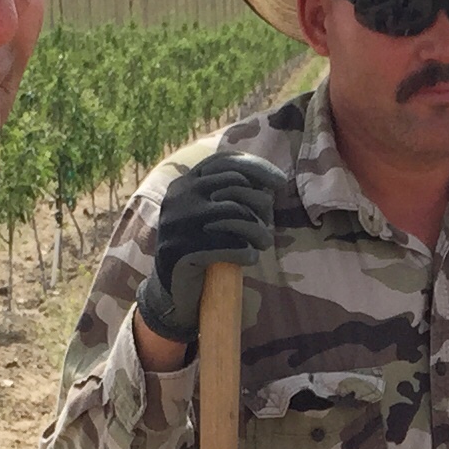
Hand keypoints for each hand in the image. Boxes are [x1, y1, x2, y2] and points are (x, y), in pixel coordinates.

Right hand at [132, 151, 282, 358]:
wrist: (170, 287)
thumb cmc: (200, 247)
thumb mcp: (209, 214)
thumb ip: (230, 195)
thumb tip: (269, 185)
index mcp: (185, 183)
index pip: (224, 161)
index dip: (255, 167)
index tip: (279, 181)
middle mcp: (179, 196)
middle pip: (235, 185)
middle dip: (260, 204)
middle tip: (268, 224)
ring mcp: (177, 222)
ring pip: (235, 214)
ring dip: (258, 231)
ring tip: (263, 244)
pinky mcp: (180, 250)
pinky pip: (226, 245)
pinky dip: (245, 252)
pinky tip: (249, 259)